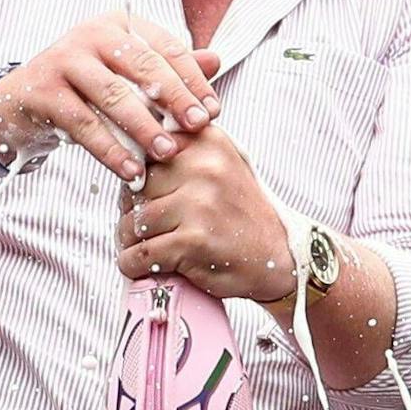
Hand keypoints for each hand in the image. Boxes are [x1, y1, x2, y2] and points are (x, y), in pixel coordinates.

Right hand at [0, 13, 219, 181]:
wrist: (20, 104)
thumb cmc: (86, 89)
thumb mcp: (127, 76)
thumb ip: (170, 68)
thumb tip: (216, 59)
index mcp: (118, 25)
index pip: (165, 47)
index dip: (193, 79)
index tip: (213, 111)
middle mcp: (90, 34)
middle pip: (143, 66)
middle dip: (174, 98)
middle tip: (197, 127)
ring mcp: (63, 60)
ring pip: (113, 96)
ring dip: (144, 127)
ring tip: (167, 153)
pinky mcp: (42, 91)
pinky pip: (84, 124)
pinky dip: (110, 150)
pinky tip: (131, 170)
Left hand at [114, 124, 296, 301]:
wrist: (280, 257)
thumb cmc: (243, 215)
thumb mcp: (223, 164)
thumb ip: (186, 151)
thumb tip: (132, 154)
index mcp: (209, 142)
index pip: (148, 150)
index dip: (139, 177)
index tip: (146, 194)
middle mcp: (204, 168)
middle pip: (137, 187)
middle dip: (132, 210)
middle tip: (142, 227)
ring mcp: (198, 204)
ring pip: (134, 222)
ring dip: (130, 240)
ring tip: (144, 246)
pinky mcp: (191, 241)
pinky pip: (140, 254)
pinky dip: (133, 264)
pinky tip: (142, 266)